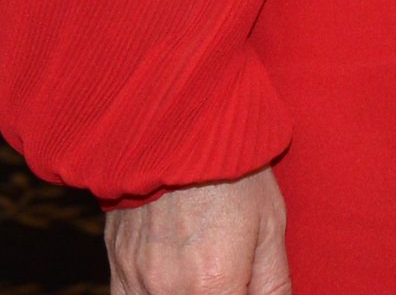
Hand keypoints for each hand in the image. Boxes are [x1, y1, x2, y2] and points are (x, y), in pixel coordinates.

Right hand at [104, 169, 289, 292]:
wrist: (179, 122)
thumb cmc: (234, 168)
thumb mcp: (270, 222)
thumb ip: (273, 283)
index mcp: (214, 286)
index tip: (247, 285)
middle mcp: (169, 293)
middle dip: (218, 294)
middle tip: (231, 275)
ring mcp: (136, 282)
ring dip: (189, 294)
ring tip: (204, 271)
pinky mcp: (116, 267)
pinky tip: (174, 278)